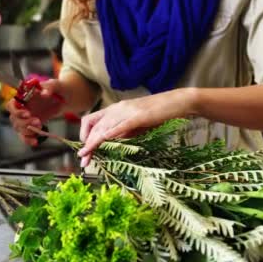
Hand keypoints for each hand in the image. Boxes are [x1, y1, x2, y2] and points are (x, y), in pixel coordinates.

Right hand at [6, 79, 64, 145]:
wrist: (63, 99)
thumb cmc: (56, 89)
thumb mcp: (55, 85)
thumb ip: (49, 87)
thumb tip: (44, 94)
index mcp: (22, 97)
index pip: (11, 105)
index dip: (16, 111)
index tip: (28, 113)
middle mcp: (20, 108)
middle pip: (14, 119)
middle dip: (25, 122)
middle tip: (38, 122)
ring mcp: (24, 119)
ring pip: (18, 128)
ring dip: (28, 131)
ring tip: (40, 127)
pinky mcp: (30, 127)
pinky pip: (24, 136)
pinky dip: (28, 140)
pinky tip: (35, 142)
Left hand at [77, 88, 194, 166]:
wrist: (179, 102)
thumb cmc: (160, 114)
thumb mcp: (137, 125)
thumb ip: (123, 132)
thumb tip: (110, 143)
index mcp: (116, 109)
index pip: (92, 121)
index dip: (84, 136)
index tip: (84, 152)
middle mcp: (118, 108)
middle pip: (95, 125)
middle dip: (86, 143)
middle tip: (83, 159)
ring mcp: (128, 110)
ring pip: (104, 126)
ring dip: (94, 142)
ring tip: (87, 155)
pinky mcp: (139, 115)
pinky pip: (121, 125)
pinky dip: (111, 133)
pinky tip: (104, 140)